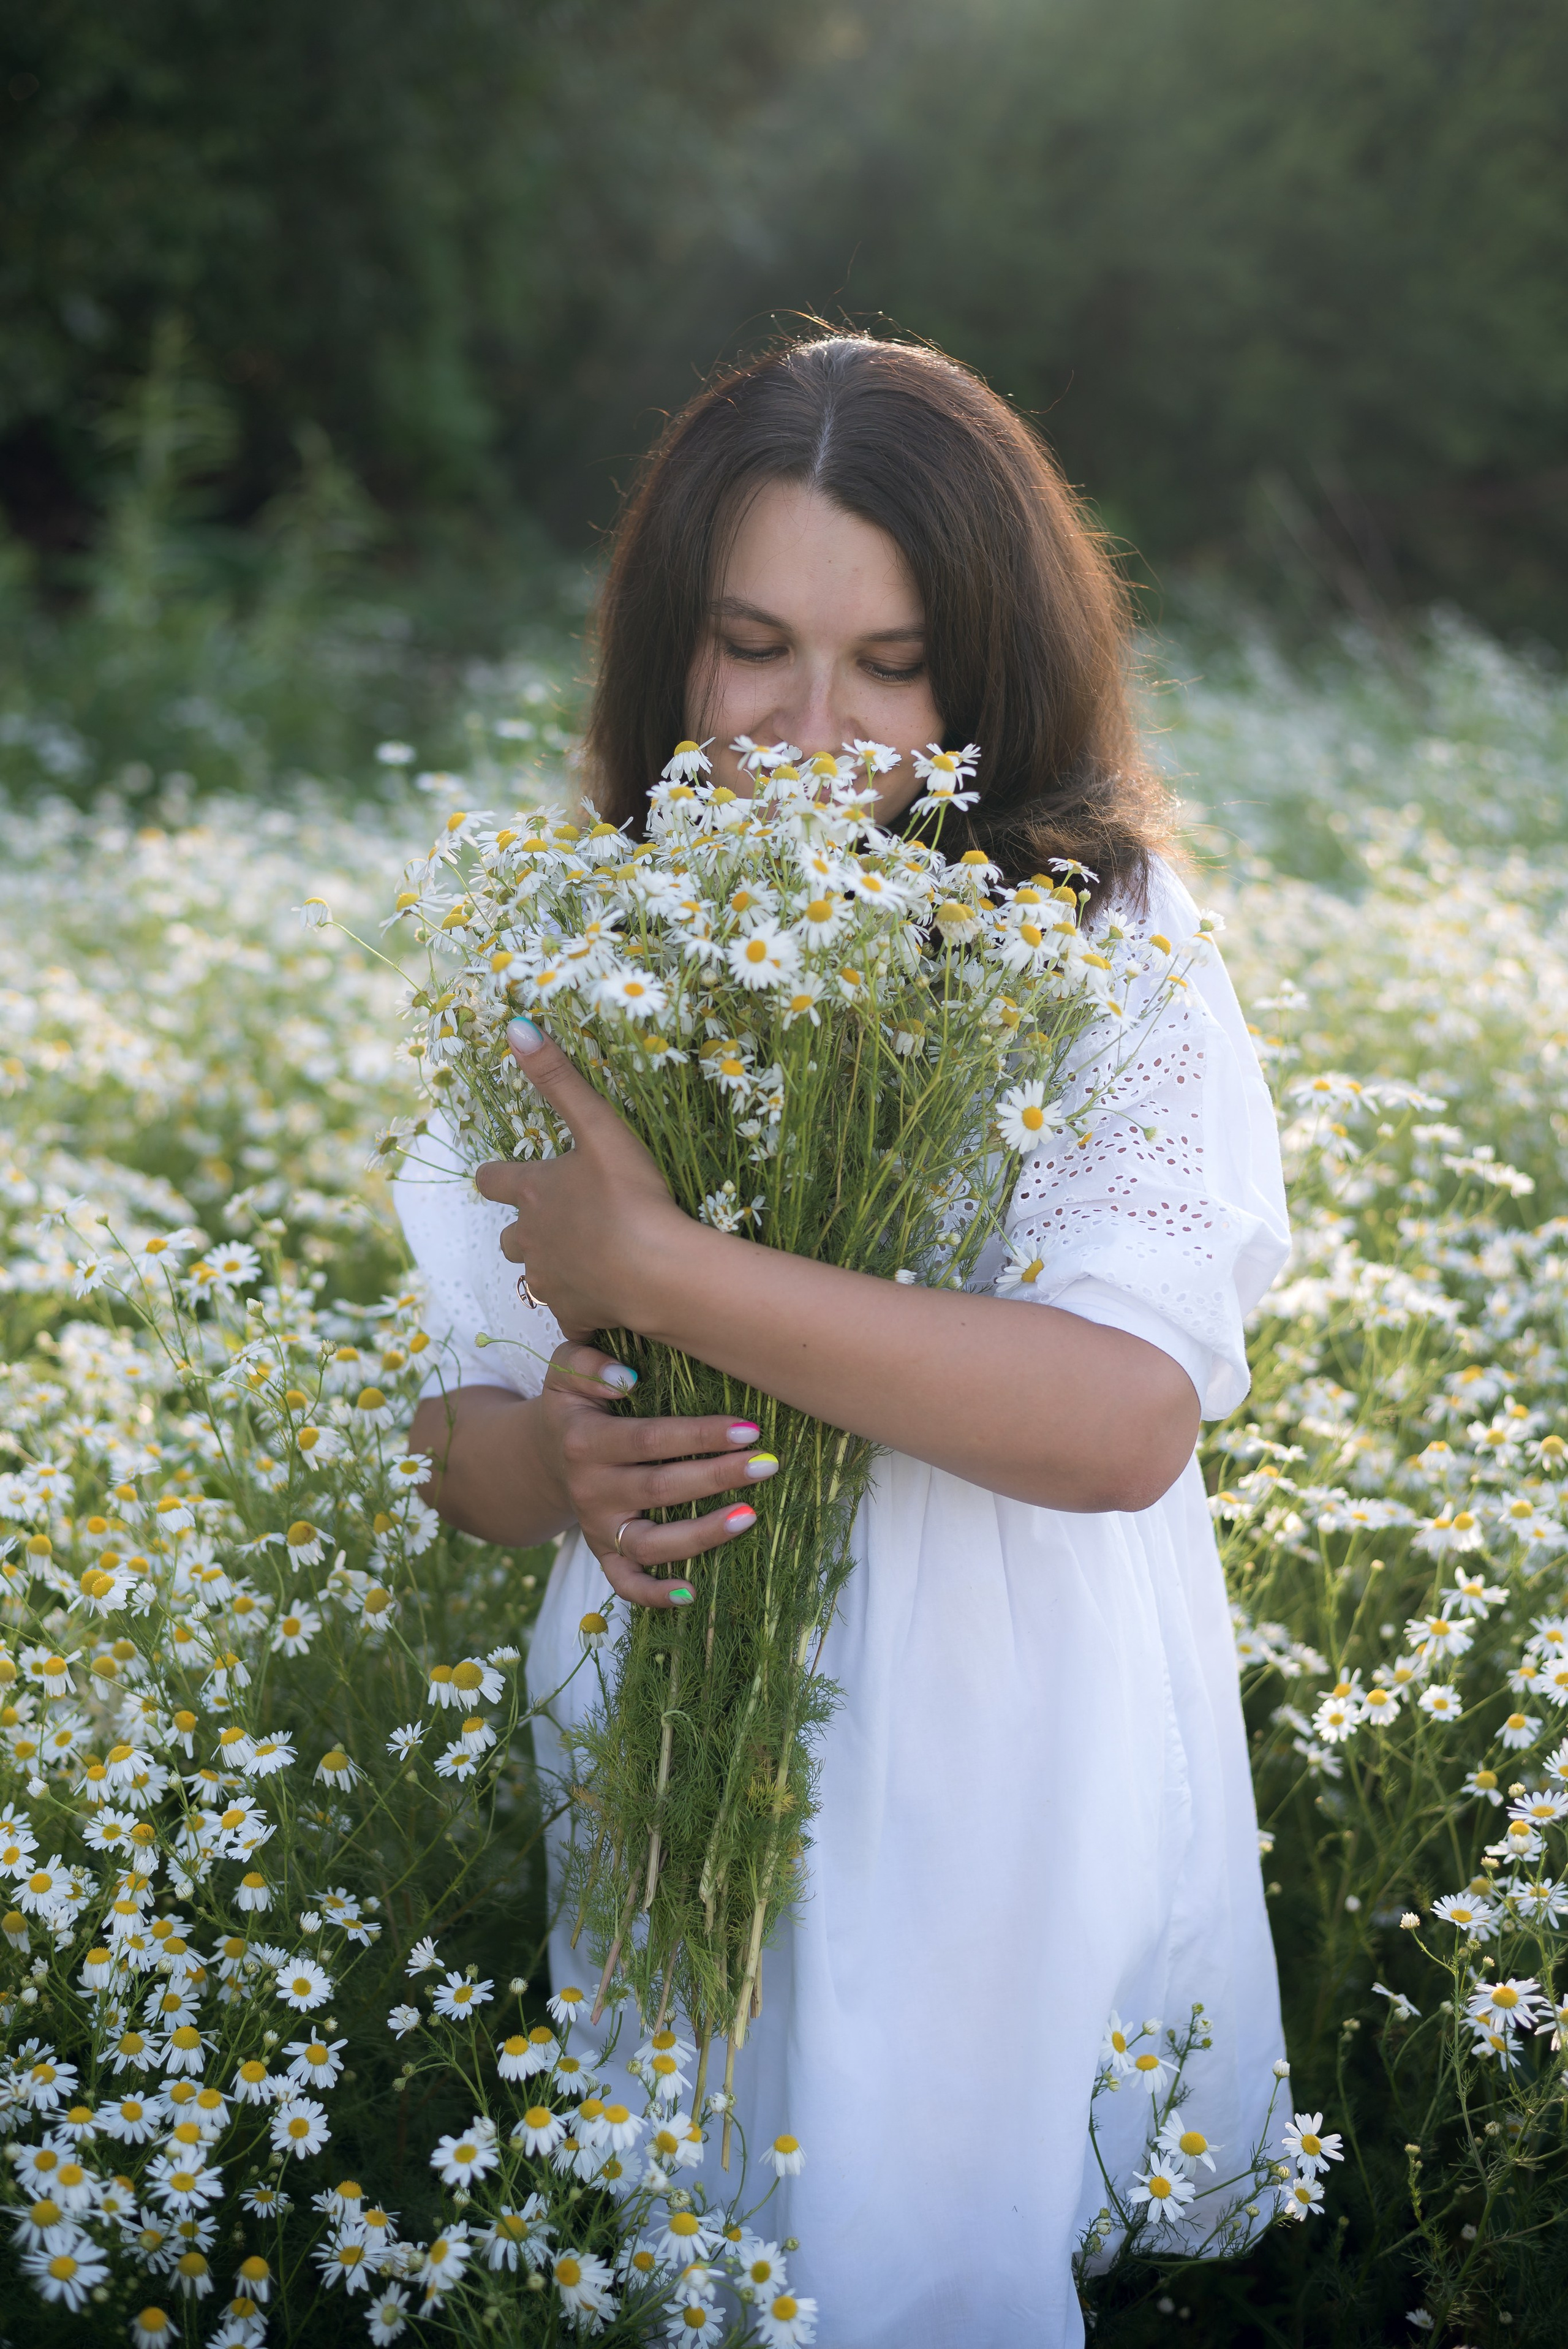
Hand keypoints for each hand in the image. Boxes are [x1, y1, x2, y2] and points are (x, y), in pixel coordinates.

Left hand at [474, 1018, 694, 1338]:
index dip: (496, 1176)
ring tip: (581, 1260)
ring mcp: (549, 1281)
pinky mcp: (573, 1316)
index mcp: (531, 1192)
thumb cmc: (630, 1196)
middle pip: (509, 1236)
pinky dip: (579, 1309)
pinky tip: (603, 1302)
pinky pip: (568, 1316)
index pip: (493, 1180)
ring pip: (534, 1277)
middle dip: (526, 1228)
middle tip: (558, 1220)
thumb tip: (515, 1026)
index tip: (501, 1175)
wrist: (657, 1272)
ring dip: (549, 1267)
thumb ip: (558, 1079)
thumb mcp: (598, 1127)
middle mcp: (529, 1239)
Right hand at [536, 1340, 774, 1608]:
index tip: (748, 1429)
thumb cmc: (577, 1402)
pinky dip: (654, 1595)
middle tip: (767, 1464)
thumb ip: (588, 1364)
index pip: (650, 1440)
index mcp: (585, 1441)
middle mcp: (590, 1490)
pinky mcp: (604, 1555)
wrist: (547, 1453)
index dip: (699, 1435)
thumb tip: (627, 1378)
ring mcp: (598, 1528)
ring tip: (750, 1516)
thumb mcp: (566, 1370)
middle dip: (718, 1476)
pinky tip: (692, 1593)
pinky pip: (626, 1584)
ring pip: (651, 1543)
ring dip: (702, 1534)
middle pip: (660, 1489)